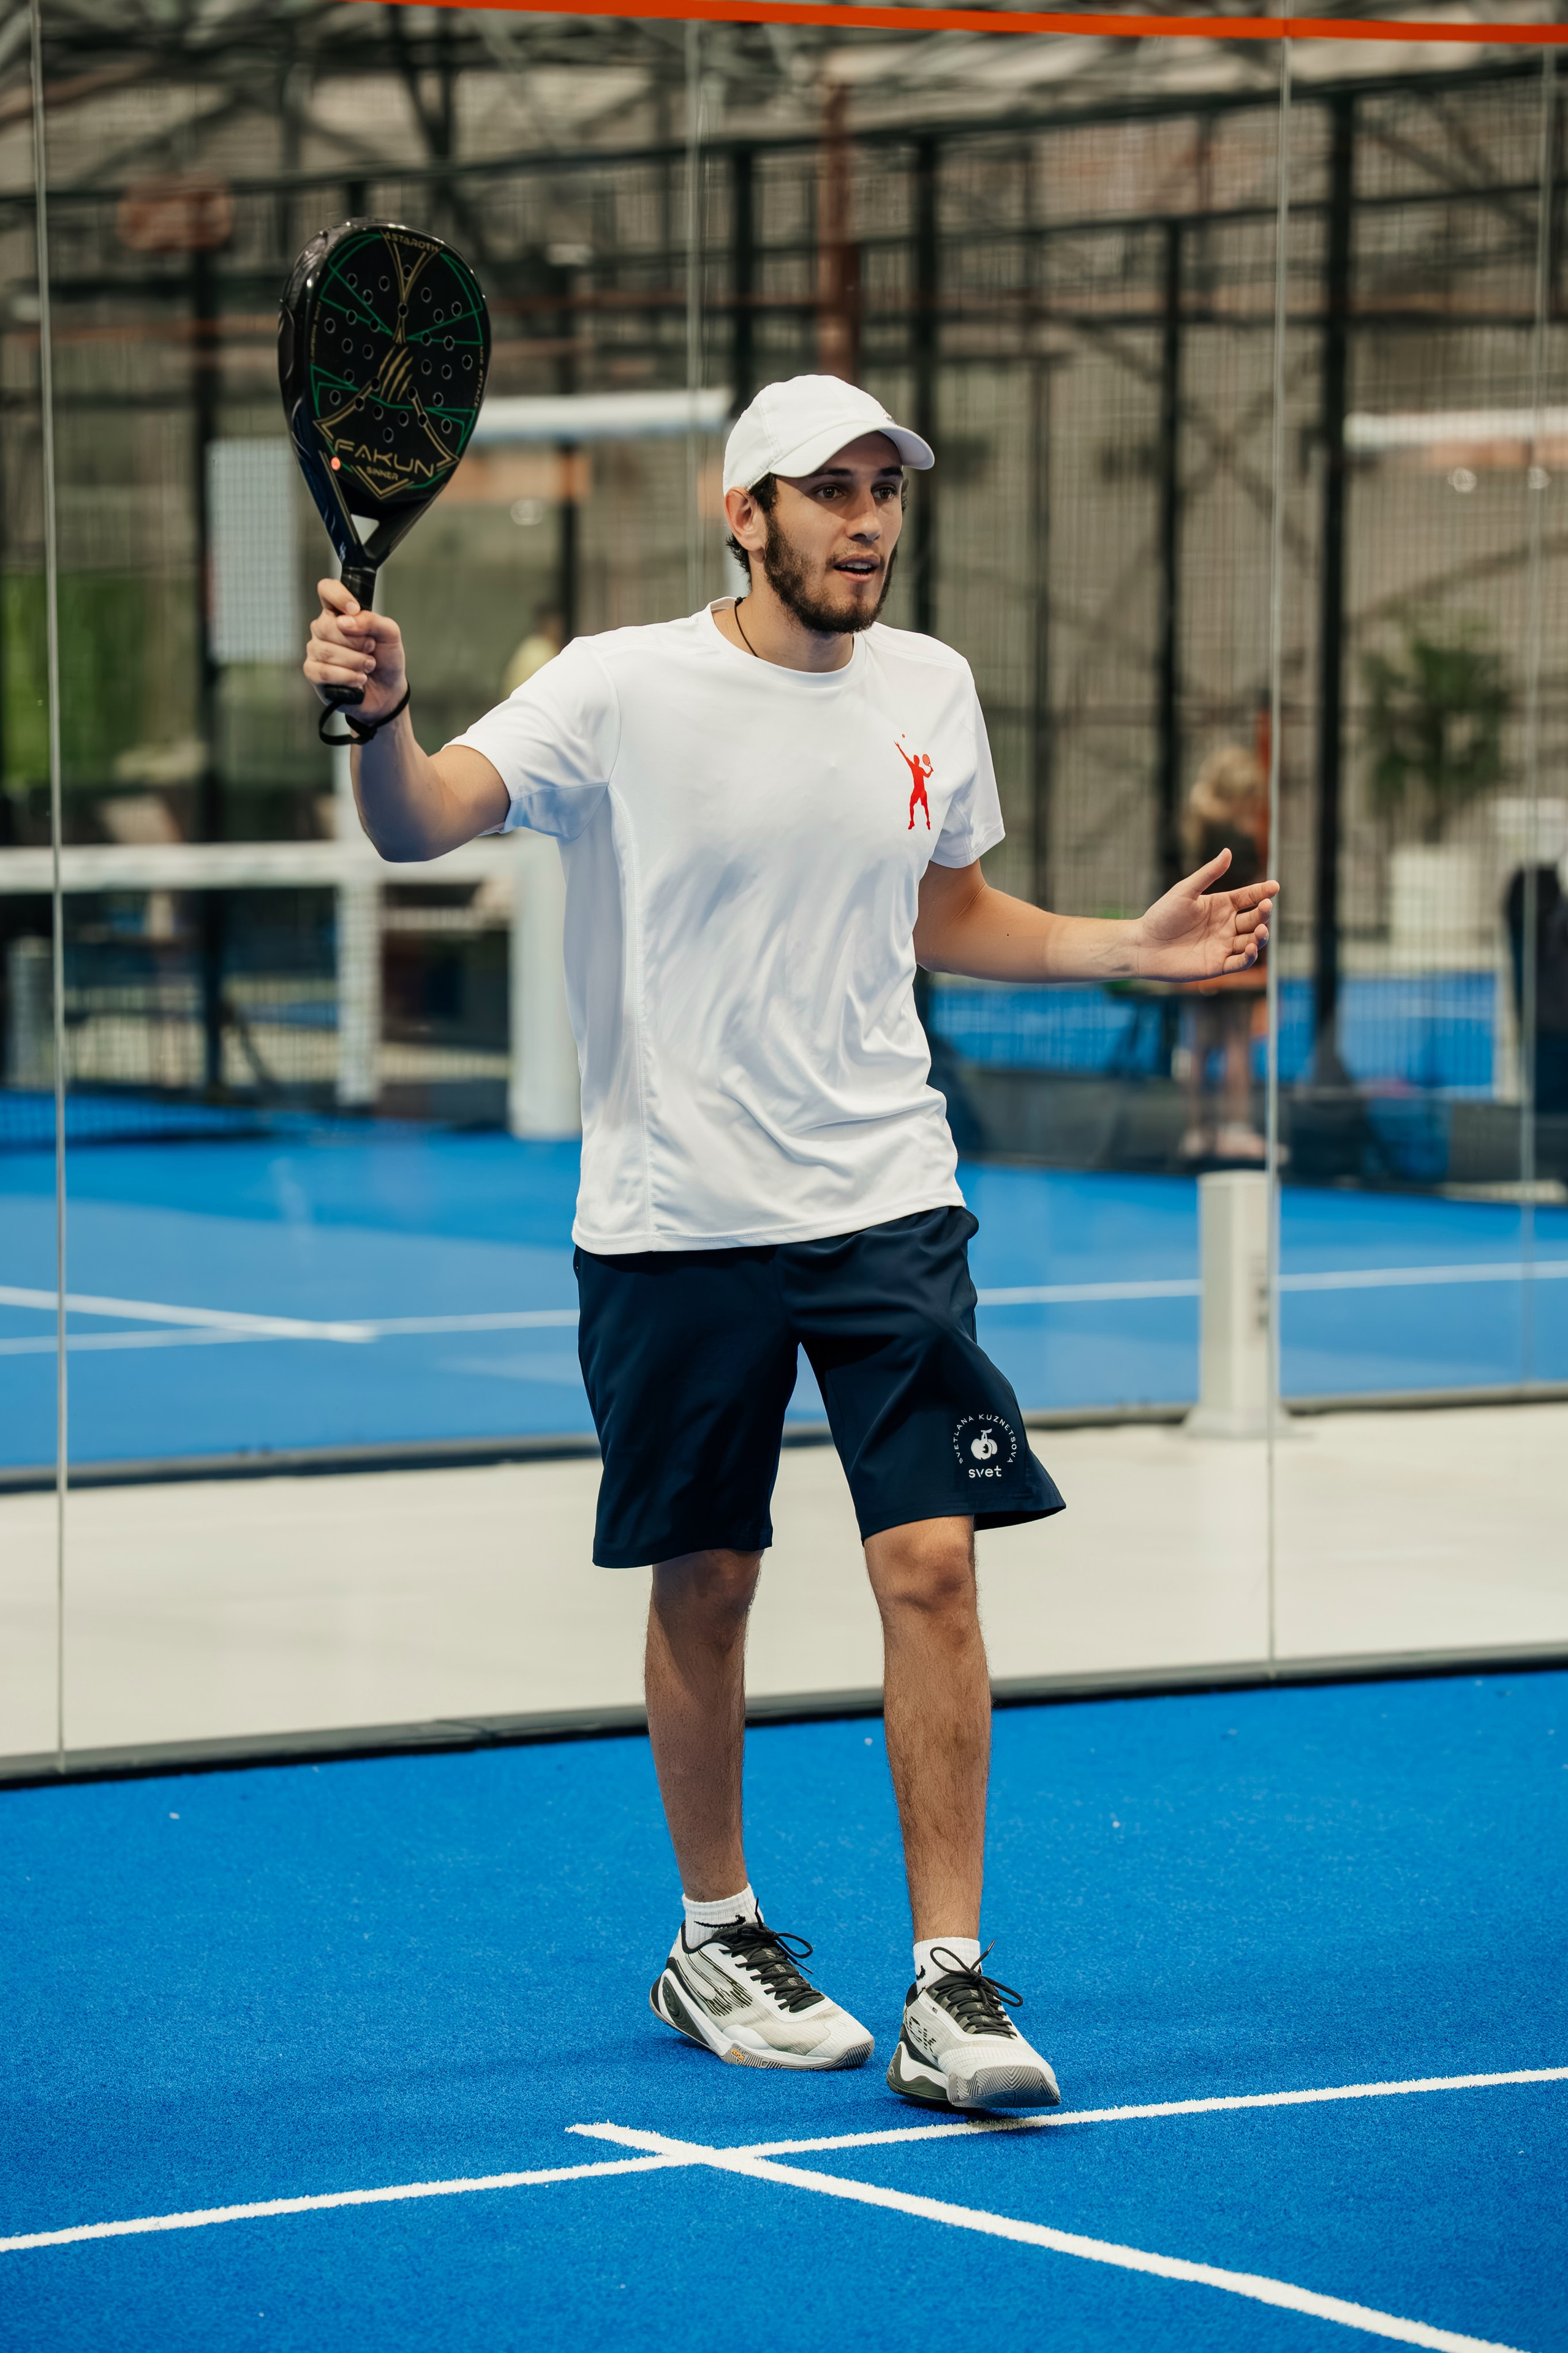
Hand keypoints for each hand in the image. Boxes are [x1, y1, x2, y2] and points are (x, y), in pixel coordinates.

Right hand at [304, 578, 407, 722]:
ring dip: (356, 661)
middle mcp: (323, 628)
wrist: (387, 691)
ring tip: (368, 666)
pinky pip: (324, 672)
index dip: (338, 596)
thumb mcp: (390, 635)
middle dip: (357, 642)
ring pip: (327, 651)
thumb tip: (345, 621)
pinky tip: (358, 680)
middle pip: (327, 625)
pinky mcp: (313, 672)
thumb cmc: (386, 659)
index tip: (354, 609)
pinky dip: (347, 677)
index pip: (327, 590)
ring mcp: (316, 650)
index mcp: (339, 612)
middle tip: (371, 650)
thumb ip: (372, 620)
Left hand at [1132, 848, 1278, 981]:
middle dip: (1264, 913)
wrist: (1143, 945)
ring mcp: (1223, 945)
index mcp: (1221, 905)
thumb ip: (1208, 874)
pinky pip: (1240, 962)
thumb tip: (1228, 851)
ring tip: (1261, 929)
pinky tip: (1250, 948)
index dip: (1262, 892)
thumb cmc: (1161, 915)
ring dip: (1260, 936)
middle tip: (1266, 906)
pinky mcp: (1218, 965)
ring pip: (1252, 940)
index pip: (1249, 897)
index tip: (1274, 886)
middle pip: (1255, 918)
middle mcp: (1226, 925)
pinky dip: (1249, 957)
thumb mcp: (1185, 891)